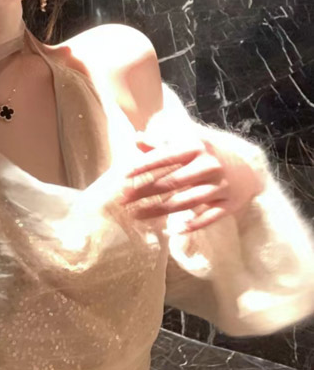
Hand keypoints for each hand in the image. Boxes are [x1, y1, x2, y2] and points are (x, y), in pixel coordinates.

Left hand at [118, 130, 265, 232]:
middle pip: (171, 182)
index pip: (165, 157)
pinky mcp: (228, 205)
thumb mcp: (188, 144)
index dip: (143, 166)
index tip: (123, 176)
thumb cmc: (208, 155)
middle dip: (144, 192)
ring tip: (136, 216)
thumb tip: (136, 139)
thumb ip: (161, 144)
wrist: (247, 169)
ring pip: (186, 202)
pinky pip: (209, 218)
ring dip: (159, 211)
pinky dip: (193, 225)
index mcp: (196, 147)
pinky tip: (174, 231)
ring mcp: (220, 186)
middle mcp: (209, 166)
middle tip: (123, 199)